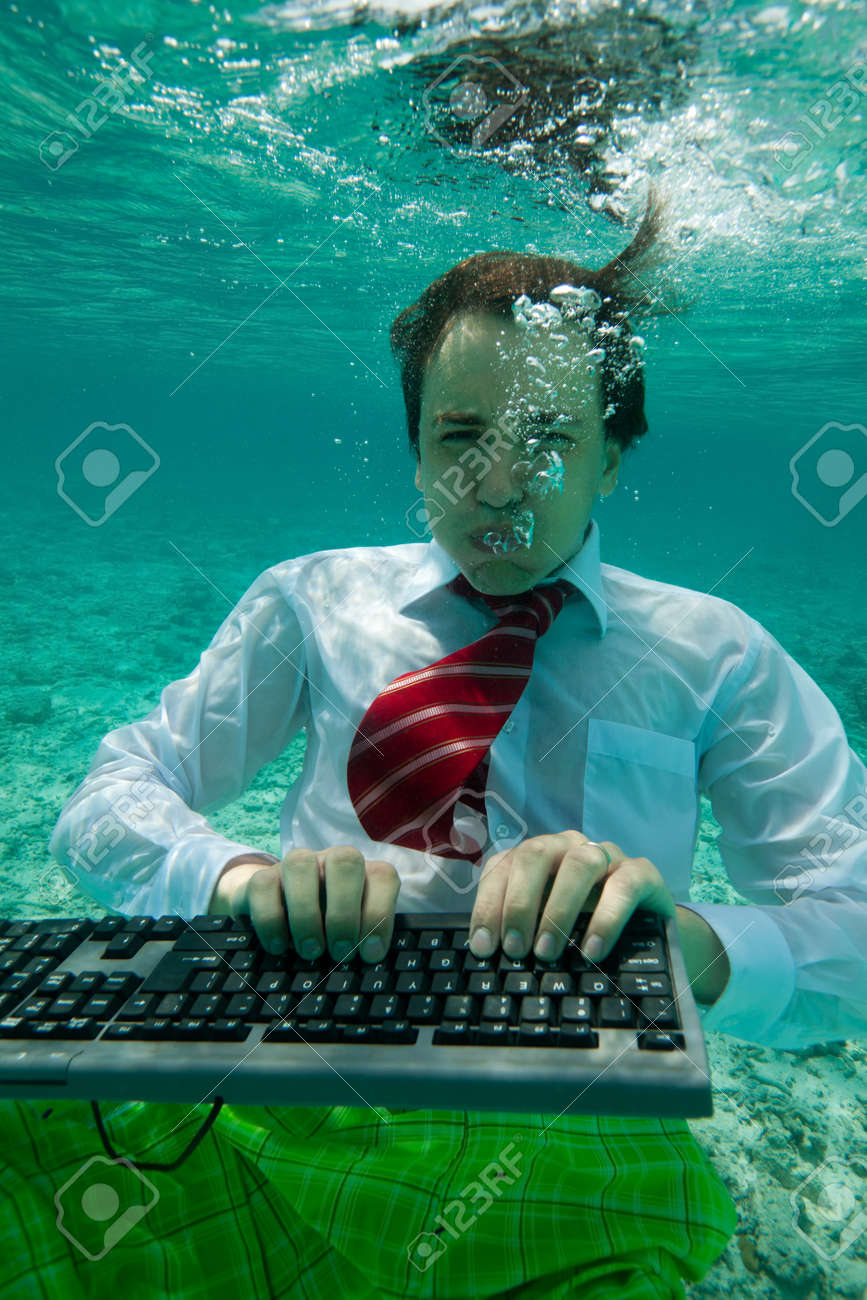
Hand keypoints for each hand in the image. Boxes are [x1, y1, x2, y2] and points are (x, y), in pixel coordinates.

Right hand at [208, 846, 400, 963]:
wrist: (276, 909)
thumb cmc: (325, 928)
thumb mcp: (349, 933)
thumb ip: (363, 941)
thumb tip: (370, 961)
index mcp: (363, 873)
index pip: (383, 877)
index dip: (380, 914)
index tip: (370, 954)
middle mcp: (331, 860)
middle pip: (346, 861)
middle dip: (344, 911)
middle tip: (340, 951)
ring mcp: (296, 863)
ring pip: (301, 866)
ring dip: (306, 913)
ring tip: (311, 951)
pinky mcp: (262, 876)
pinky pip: (264, 885)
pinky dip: (271, 920)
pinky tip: (279, 946)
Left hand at [468, 830, 676, 962]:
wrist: (650, 929)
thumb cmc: (585, 925)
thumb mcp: (547, 926)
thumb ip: (521, 930)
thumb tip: (489, 955)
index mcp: (539, 854)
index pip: (503, 865)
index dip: (488, 903)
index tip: (484, 946)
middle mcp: (570, 846)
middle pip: (536, 854)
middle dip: (519, 902)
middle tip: (515, 949)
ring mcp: (608, 855)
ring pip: (579, 864)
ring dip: (558, 910)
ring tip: (547, 952)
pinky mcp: (642, 873)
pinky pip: (624, 886)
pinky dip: (606, 918)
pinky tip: (592, 950)